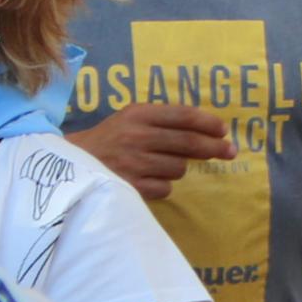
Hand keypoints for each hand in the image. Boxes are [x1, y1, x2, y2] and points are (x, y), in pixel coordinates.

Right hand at [72, 101, 231, 201]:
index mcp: (138, 114)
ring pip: (179, 167)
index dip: (208, 123)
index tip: (224, 130)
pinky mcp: (131, 187)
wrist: (71, 165)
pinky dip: (164, 185)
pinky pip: (166, 188)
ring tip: (160, 164)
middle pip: (188, 143)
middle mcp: (137, 136)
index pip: (183, 115)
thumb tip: (208, 131)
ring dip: (178, 167)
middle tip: (230, 151)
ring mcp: (134, 163)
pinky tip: (149, 179)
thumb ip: (164, 120)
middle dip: (214, 147)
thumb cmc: (110, 139)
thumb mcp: (131, 119)